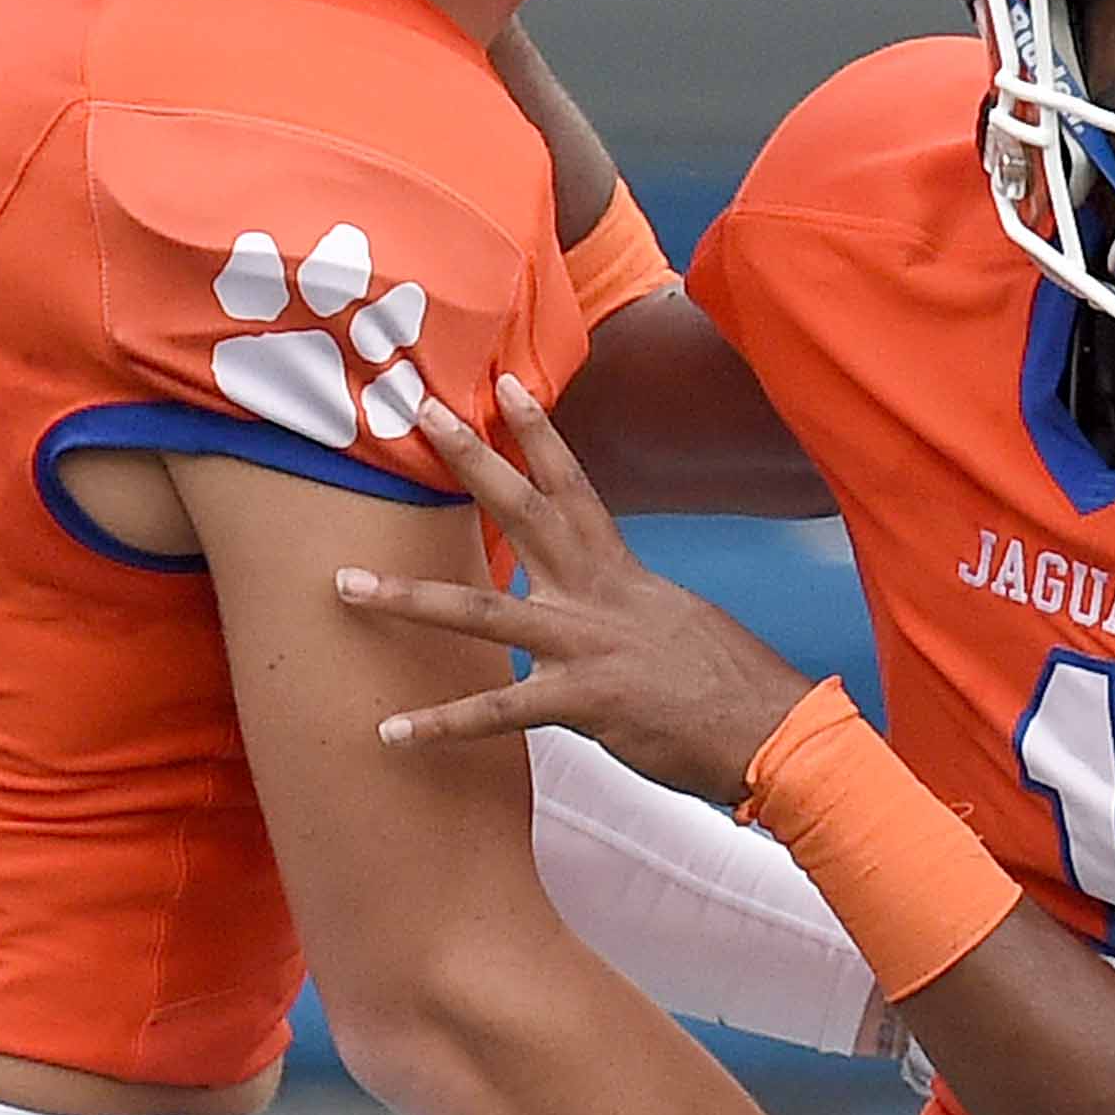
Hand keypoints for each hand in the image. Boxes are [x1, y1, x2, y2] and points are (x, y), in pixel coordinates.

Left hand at [334, 376, 813, 803]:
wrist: (769, 732)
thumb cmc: (730, 684)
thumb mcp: (676, 620)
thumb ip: (626, 605)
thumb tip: (602, 607)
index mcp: (620, 571)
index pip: (573, 484)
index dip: (537, 431)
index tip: (501, 382)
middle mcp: (595, 594)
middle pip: (521, 510)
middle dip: (468, 459)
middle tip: (416, 412)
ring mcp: (585, 645)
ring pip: (479, 610)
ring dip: (407, 596)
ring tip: (344, 584)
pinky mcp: (582, 703)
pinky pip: (496, 711)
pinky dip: (441, 724)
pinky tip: (392, 732)